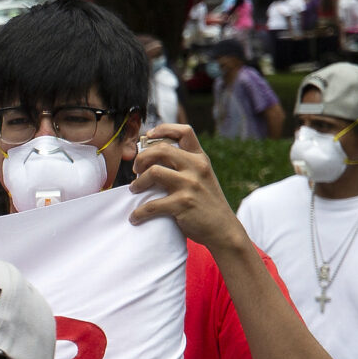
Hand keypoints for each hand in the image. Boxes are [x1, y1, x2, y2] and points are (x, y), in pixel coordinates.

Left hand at [128, 121, 245, 247]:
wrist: (223, 229)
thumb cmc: (206, 203)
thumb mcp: (202, 177)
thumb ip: (185, 165)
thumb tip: (153, 158)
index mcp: (200, 158)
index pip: (184, 132)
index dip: (164, 129)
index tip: (149, 135)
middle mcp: (196, 167)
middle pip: (161, 150)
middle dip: (142, 158)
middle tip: (136, 170)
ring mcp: (190, 185)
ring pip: (153, 172)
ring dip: (138, 182)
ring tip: (134, 190)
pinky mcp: (183, 204)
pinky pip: (152, 205)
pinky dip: (139, 212)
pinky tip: (135, 217)